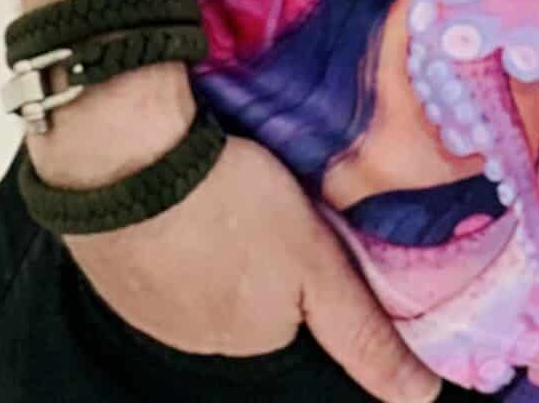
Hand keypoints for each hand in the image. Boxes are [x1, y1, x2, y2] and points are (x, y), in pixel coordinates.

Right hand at [30, 68, 438, 401]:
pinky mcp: (119, 269)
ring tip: (236, 189)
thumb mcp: (316, 264)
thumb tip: (419, 401)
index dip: (316, 272)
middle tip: (281, 200)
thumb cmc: (231, 206)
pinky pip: (166, 255)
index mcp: (255, 340)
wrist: (122, 160)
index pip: (305, 317)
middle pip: (258, 299)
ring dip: (226, 243)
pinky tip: (190, 192)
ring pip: (212, 277)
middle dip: (273, 259)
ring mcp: (154, 308)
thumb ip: (361, 332)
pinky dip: (182, 229)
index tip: (314, 232)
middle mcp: (203, 340)